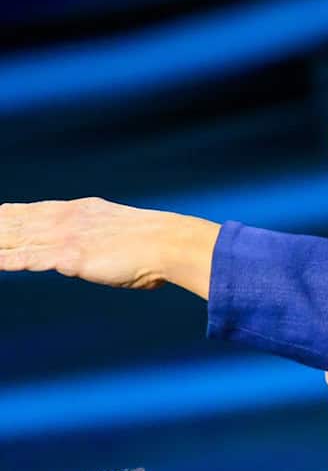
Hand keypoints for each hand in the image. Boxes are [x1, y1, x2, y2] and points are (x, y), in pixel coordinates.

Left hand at [0, 198, 219, 296]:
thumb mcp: (122, 232)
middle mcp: (68, 220)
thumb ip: (103, 238)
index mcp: (82, 211)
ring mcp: (67, 237)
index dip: (10, 213)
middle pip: (18, 222)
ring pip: (17, 239)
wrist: (170, 243)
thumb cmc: (156, 244)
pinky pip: (29, 259)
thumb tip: (102, 252)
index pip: (36, 210)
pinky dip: (8, 260)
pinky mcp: (69, 257)